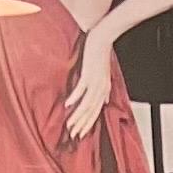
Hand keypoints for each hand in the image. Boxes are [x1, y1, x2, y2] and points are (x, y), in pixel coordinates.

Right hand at [64, 23, 115, 143]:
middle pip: (91, 112)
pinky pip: (81, 89)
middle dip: (82, 125)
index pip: (95, 112)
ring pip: (87, 104)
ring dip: (77, 116)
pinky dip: (75, 98)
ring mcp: (95, 83)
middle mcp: (100, 90)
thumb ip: (104, 90)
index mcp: (103, 91)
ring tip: (69, 125)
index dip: (88, 124)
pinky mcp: (89, 74)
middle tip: (73, 135)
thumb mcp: (105, 75)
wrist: (104, 37)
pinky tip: (68, 105)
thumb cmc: (102, 54)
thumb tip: (105, 101)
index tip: (80, 134)